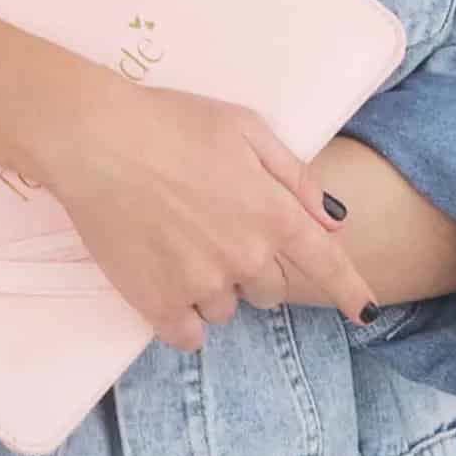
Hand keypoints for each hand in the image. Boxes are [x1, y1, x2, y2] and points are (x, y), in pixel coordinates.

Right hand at [23, 69, 373, 351]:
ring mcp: (202, 284)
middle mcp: (246, 257)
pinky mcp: (158, 303)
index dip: (350, 290)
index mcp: (273, 213)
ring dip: (210, 286)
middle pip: (270, 291)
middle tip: (210, 228)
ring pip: (225, 308)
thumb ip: (293, 175)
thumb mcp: (242, 127)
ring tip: (172, 240)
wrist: (92, 138)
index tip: (364, 311)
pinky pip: (187, 333)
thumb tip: (333, 220)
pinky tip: (160, 279)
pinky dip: (179, 315)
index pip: (328, 265)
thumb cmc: (167, 121)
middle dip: (251, 267)